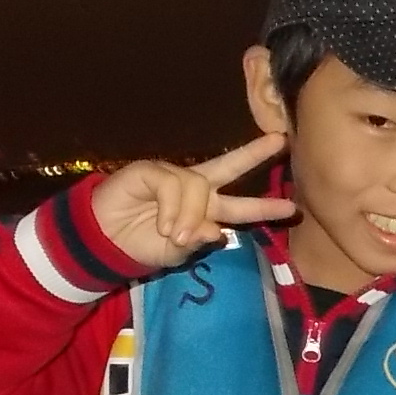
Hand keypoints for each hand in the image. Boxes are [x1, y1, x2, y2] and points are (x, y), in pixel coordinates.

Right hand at [89, 136, 296, 271]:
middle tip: (279, 142)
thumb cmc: (142, 246)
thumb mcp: (177, 252)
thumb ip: (200, 241)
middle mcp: (194, 187)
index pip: (240, 204)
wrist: (105, 242)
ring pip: (198, 187)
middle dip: (254, 153)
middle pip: (229, 166)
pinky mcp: (150, 170)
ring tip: (175, 235)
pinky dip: (172, 209)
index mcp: (205, 209)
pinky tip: (164, 225)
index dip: (263, 206)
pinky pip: (173, 185)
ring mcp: (173, 176)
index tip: (291, 206)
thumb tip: (218, 230)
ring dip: (189, 216)